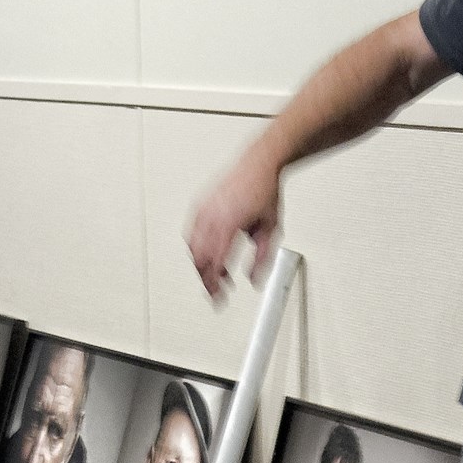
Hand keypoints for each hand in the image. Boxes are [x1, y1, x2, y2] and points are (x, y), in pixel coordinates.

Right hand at [186, 147, 280, 300]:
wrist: (258, 164)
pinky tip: (207, 254)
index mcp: (229, 223)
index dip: (215, 284)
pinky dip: (196, 248)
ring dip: (201, 264)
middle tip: (216, 292)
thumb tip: (254, 280)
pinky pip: (191, 232)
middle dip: (205, 279)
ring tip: (216, 274)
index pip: (215, 262)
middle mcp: (212, 216)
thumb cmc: (264, 191)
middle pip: (199, 258)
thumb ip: (262, 258)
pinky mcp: (200, 204)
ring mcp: (203, 209)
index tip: (218, 298)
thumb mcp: (271, 229)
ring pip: (192, 247)